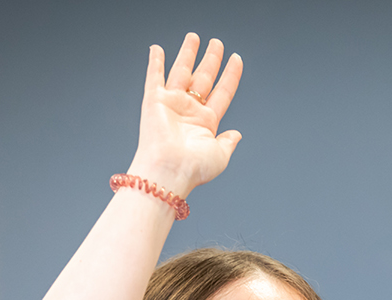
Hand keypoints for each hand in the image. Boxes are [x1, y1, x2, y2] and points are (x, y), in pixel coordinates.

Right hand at [126, 33, 243, 198]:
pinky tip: (157, 49)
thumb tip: (236, 134)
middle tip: (217, 43)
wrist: (169, 170)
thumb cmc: (193, 168)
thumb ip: (228, 143)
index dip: (230, 75)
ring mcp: (172, 104)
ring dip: (187, 53)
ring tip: (194, 37)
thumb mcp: (220, 156)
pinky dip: (155, 62)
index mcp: (205, 123)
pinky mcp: (154, 101)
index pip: (222, 92)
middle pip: (203, 78)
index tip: (236, 58)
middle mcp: (189, 111)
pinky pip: (154, 77)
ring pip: (182, 72)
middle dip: (211, 59)